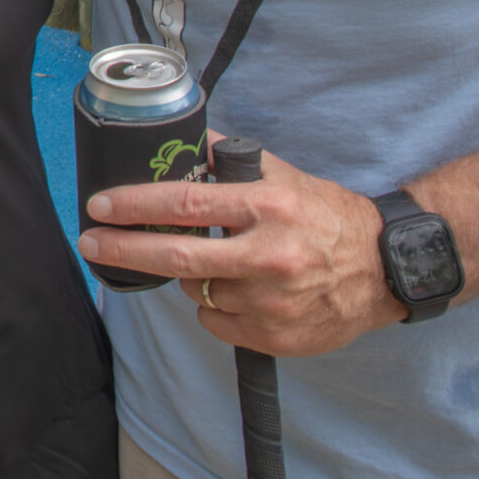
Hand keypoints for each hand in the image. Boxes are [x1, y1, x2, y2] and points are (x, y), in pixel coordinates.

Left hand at [79, 144, 403, 356]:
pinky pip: (217, 322)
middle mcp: (268, 255)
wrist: (387, 269)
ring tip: (219, 263)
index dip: (135, 205)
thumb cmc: (329, 217)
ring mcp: (271, 301)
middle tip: (91, 241)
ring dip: (191, 277)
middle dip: (123, 248)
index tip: (100, 206)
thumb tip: (184, 142)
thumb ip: (233, 163)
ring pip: (197, 291)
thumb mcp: (285, 177)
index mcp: (267, 207)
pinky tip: (240, 292)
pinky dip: (215, 307)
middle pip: (176, 256)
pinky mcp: (276, 336)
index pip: (186, 202)